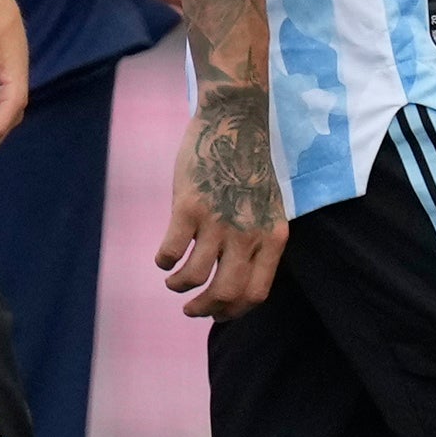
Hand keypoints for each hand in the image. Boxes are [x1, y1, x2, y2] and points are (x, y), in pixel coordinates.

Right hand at [156, 87, 286, 318]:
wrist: (233, 123)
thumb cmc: (248, 166)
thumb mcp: (268, 209)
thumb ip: (257, 242)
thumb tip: (235, 278)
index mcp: (271, 237)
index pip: (256, 293)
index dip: (234, 310)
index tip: (218, 312)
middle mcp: (247, 235)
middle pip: (226, 293)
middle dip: (205, 309)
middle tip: (191, 309)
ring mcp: (217, 222)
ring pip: (194, 276)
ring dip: (179, 286)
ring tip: (173, 282)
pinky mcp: (189, 207)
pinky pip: (171, 251)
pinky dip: (164, 261)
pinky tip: (163, 258)